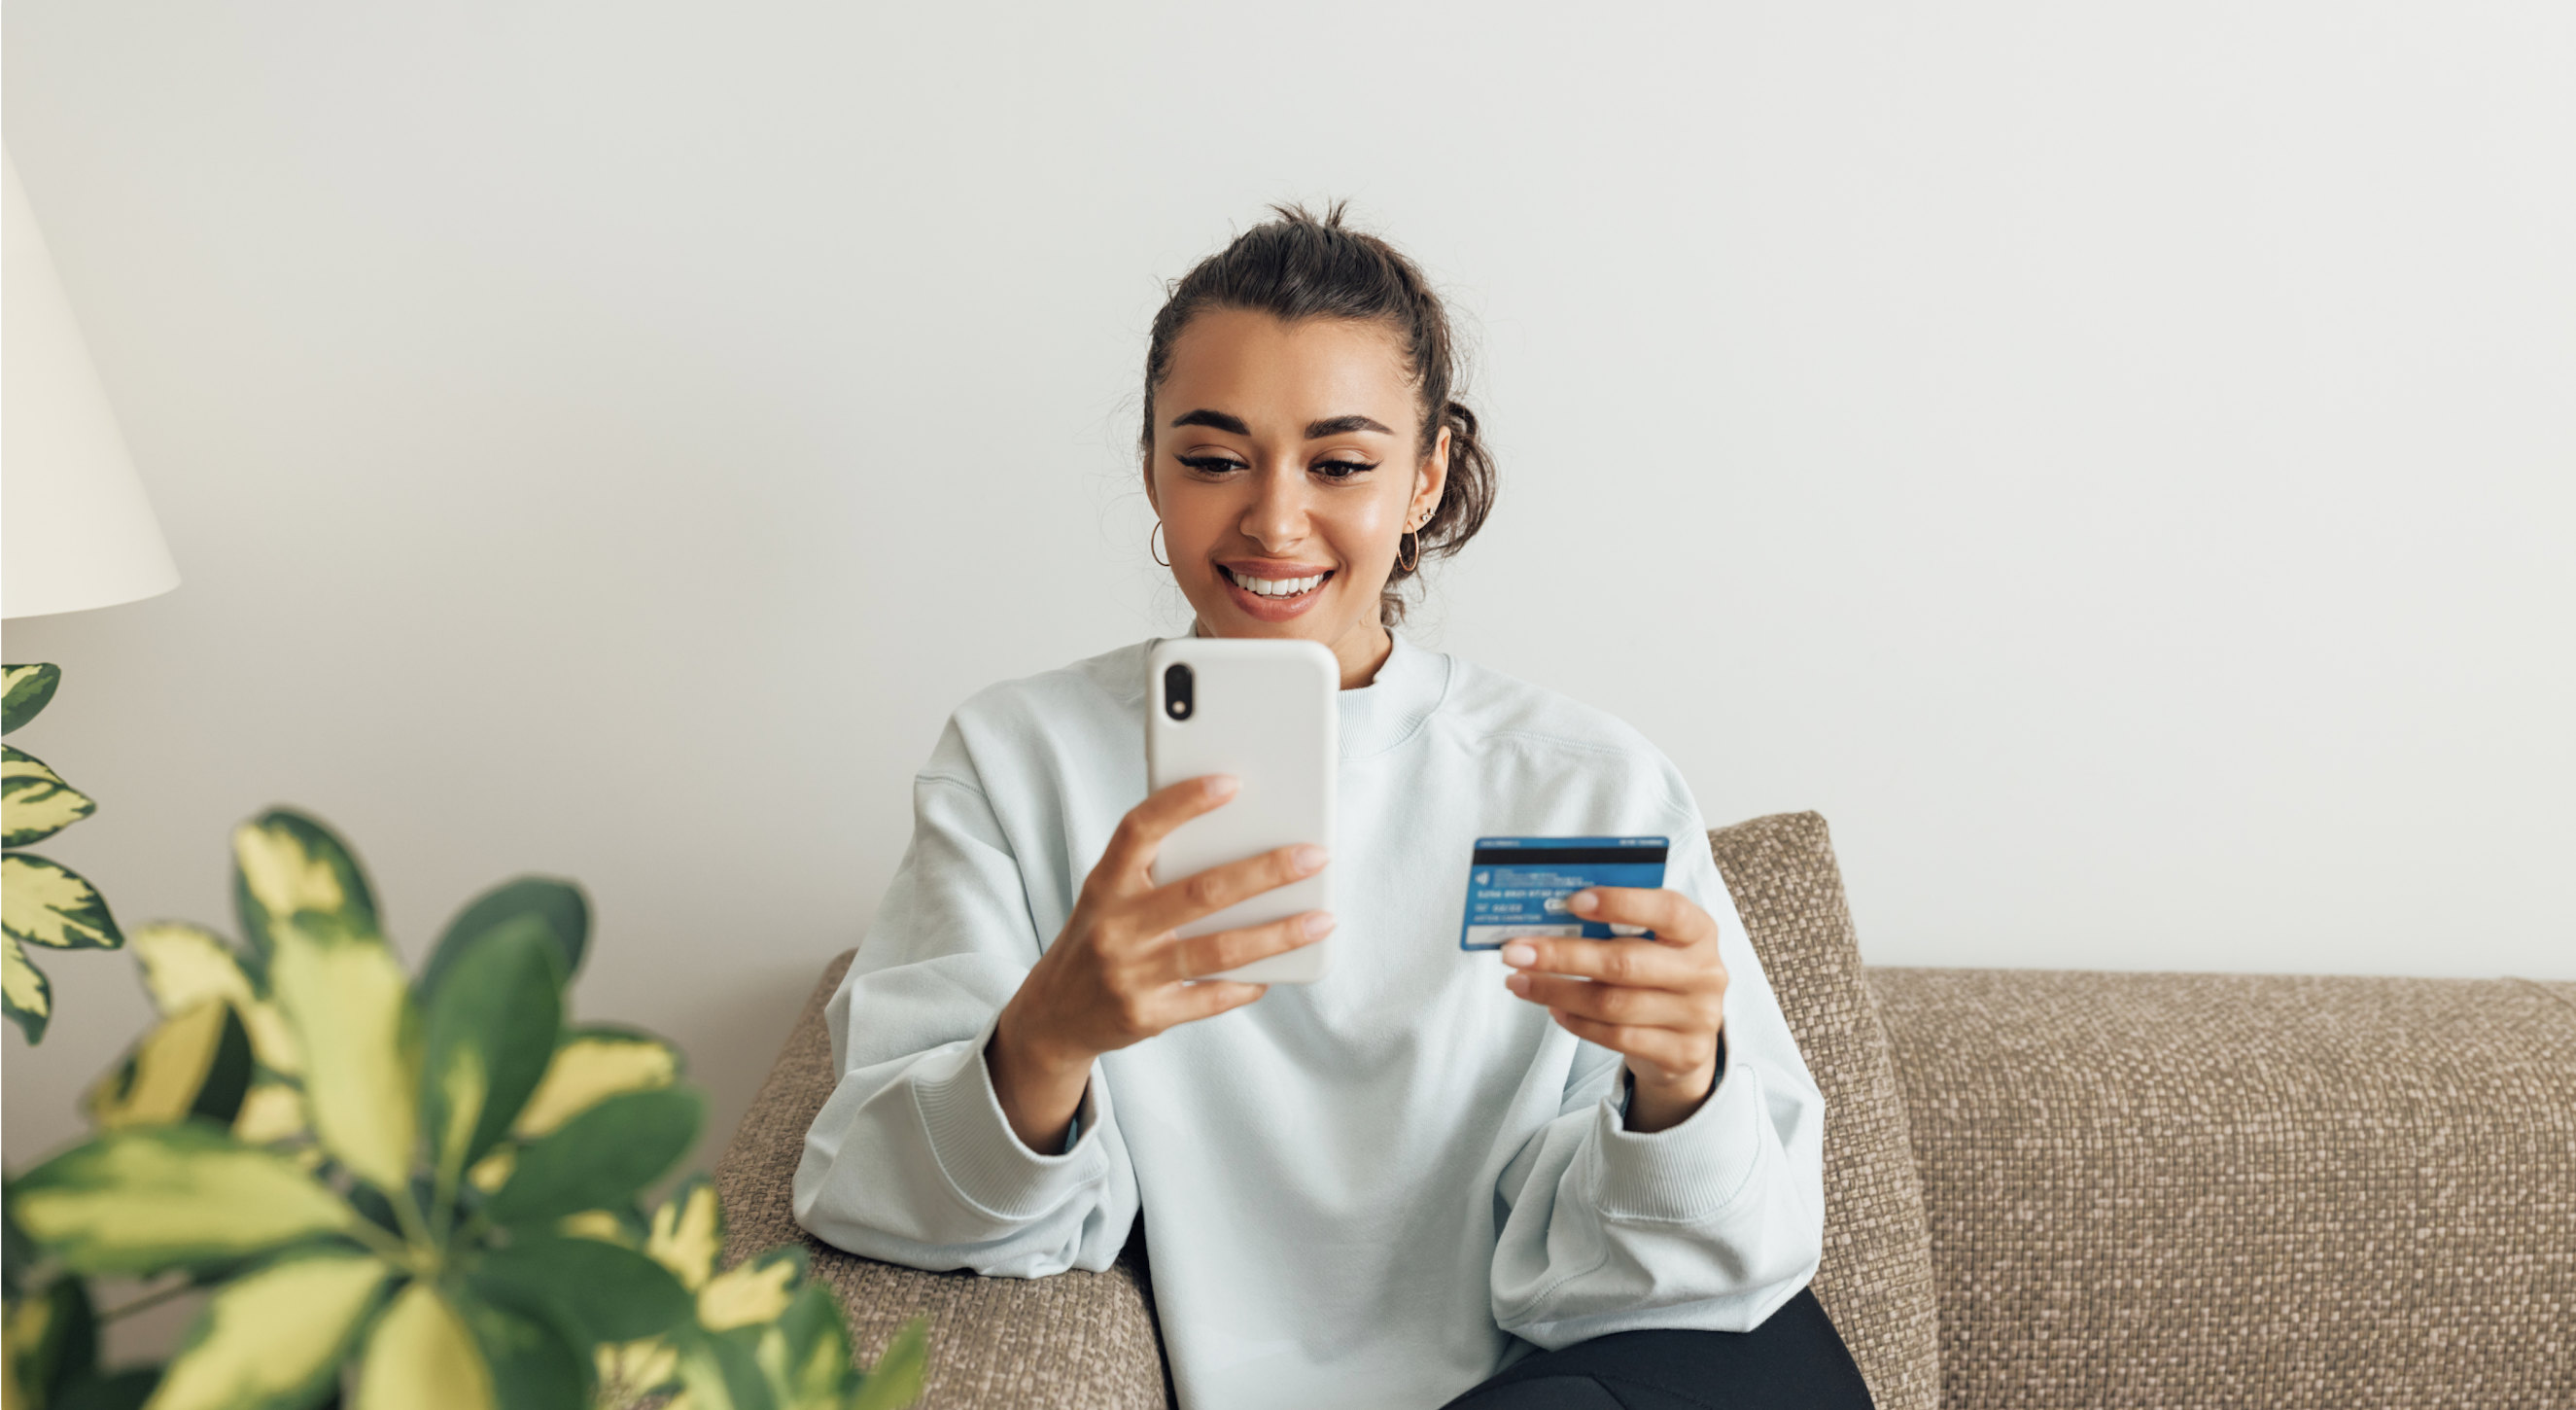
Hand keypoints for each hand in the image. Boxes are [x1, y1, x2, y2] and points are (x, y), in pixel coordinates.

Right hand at [988, 774, 1332, 1150]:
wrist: (1054, 1015)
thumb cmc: (1100, 937)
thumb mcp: (1109, 895)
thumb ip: (1155, 869)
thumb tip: (1240, 841)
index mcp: (1104, 885)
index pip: (1139, 831)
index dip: (1182, 803)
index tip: (1231, 783)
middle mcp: (1115, 927)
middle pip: (1201, 892)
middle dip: (1266, 871)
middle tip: (1314, 855)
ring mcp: (1131, 975)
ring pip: (1219, 949)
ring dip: (1278, 933)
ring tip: (1322, 919)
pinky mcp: (1148, 1016)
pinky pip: (1212, 998)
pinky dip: (1250, 983)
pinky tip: (1280, 969)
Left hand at [1500, 888, 1728, 1132]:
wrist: (1687, 1041)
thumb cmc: (1657, 977)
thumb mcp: (1652, 944)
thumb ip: (1615, 927)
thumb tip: (1549, 915)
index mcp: (1699, 931)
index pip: (1667, 909)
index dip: (1620, 903)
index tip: (1571, 901)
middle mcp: (1704, 972)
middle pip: (1625, 962)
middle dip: (1563, 955)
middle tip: (1515, 950)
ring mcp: (1697, 1017)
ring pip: (1613, 1004)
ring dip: (1558, 991)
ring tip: (1520, 981)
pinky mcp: (1680, 1053)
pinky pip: (1617, 1038)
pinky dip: (1578, 1022)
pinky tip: (1553, 1009)